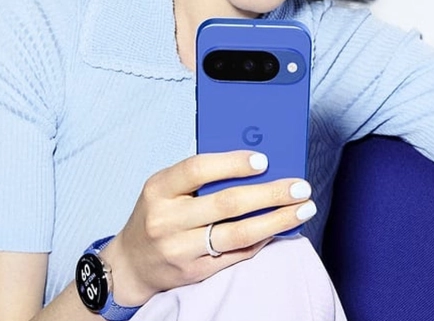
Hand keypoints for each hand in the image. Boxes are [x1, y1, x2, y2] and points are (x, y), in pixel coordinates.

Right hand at [101, 151, 314, 305]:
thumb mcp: (166, 186)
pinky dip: (262, 240)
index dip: (233, 164)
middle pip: (227, 203)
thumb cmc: (156, 213)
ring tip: (303, 209)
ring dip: (276, 220)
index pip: (198, 169)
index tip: (264, 161)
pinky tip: (280, 228)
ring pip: (237, 234)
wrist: (130, 263)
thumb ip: (199, 175)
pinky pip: (236, 255)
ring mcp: (180, 249)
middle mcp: (167, 219)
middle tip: (300, 187)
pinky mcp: (194, 272)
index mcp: (159, 188)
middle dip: (270, 193)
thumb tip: (252, 163)